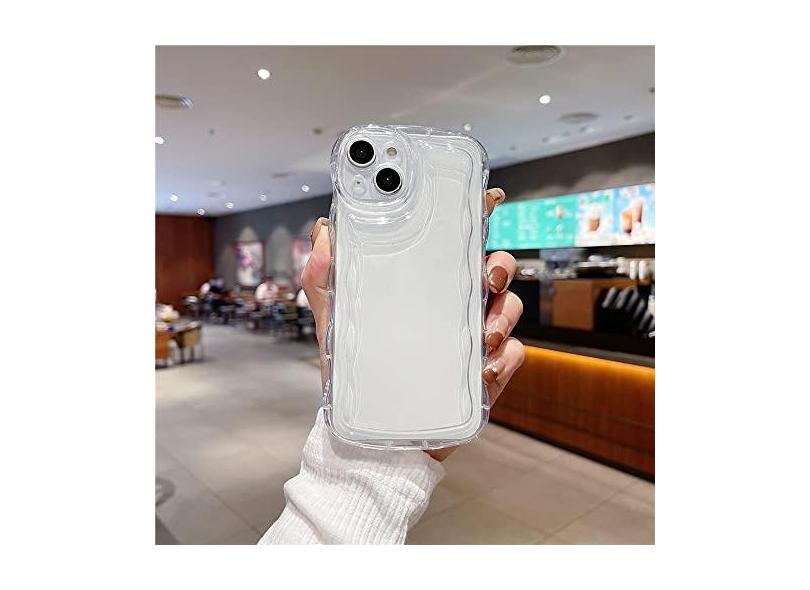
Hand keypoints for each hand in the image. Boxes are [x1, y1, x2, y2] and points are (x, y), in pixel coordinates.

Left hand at [302, 187, 525, 460]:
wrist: (373, 440)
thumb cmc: (358, 377)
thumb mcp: (336, 325)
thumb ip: (325, 279)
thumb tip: (324, 231)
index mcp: (425, 287)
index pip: (456, 244)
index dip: (477, 216)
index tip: (487, 199)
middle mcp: (454, 307)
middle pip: (496, 269)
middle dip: (501, 266)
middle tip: (487, 279)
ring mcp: (475, 340)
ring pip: (511, 307)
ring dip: (504, 316)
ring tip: (482, 338)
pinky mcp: (488, 373)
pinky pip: (516, 355)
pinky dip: (507, 357)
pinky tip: (484, 370)